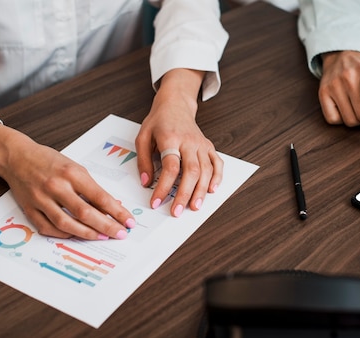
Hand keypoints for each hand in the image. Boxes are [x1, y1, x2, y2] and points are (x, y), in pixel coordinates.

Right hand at [0, 122, 133, 239]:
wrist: (16, 156)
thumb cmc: (49, 161)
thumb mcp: (75, 168)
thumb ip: (91, 188)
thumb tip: (111, 206)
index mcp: (71, 173)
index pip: (100, 197)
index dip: (117, 212)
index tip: (128, 221)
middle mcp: (56, 186)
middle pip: (85, 213)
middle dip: (106, 226)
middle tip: (120, 234)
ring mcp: (41, 199)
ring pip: (67, 223)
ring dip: (87, 233)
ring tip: (102, 237)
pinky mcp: (29, 209)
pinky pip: (48, 228)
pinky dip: (65, 234)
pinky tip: (77, 235)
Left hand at [136, 68, 222, 216]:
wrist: (176, 105)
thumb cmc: (159, 121)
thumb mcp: (142, 137)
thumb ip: (144, 160)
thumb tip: (147, 182)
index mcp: (170, 138)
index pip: (170, 166)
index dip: (163, 186)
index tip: (156, 201)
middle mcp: (189, 141)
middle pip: (191, 171)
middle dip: (185, 194)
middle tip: (177, 211)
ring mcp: (201, 144)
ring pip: (206, 170)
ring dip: (201, 190)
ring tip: (194, 206)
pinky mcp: (209, 146)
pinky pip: (217, 163)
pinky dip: (217, 177)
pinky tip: (212, 190)